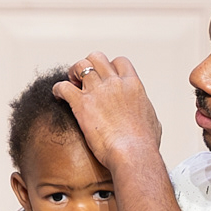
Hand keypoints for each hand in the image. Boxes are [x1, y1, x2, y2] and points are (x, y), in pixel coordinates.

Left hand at [50, 52, 164, 173]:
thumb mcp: (152, 120)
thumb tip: (144, 112)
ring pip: (80, 66)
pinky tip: (58, 97)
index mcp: (133, 85)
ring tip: (70, 84)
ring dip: (72, 73)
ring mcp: (98, 91)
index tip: (103, 78)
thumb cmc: (144, 143)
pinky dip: (58, 89)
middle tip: (82, 80)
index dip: (109, 67)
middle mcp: (115, 83)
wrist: (133, 152)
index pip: (119, 62)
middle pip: (97, 58)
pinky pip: (63, 87)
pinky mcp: (82, 104)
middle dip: (88, 65)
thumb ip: (145, 110)